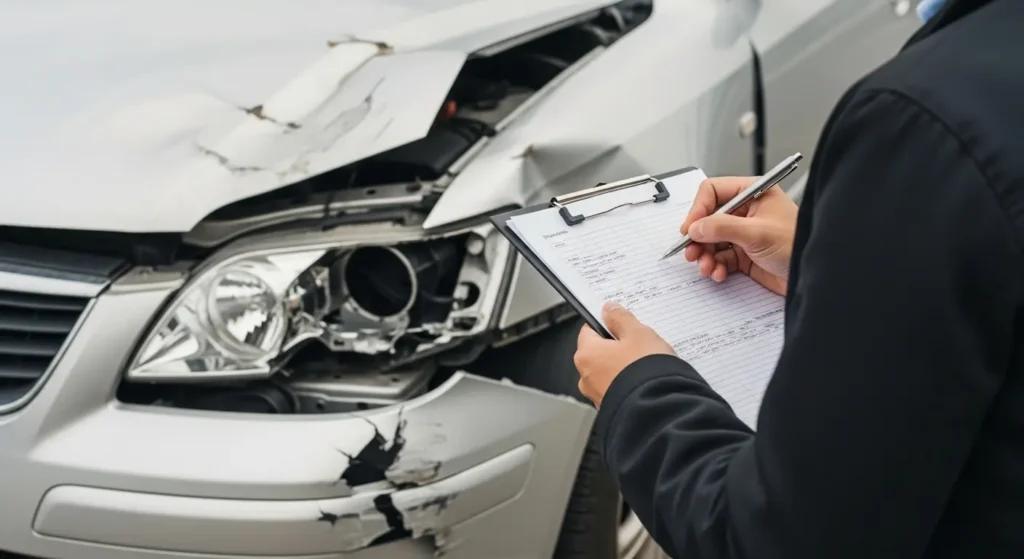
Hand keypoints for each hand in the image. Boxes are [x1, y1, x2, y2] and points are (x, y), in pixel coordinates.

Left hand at [574, 302, 674, 406]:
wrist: (659, 408)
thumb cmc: (645, 371)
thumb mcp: (638, 334)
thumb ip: (621, 319)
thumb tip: (609, 310)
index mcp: (586, 354)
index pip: (588, 331)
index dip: (605, 324)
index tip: (620, 323)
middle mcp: (586, 377)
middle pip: (598, 353)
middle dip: (616, 347)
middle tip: (638, 343)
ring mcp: (597, 395)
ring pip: (608, 372)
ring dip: (623, 366)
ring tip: (645, 364)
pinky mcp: (611, 409)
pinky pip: (618, 388)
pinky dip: (628, 383)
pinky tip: (645, 381)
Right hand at [679, 176, 798, 295]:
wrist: (814, 276)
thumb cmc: (798, 245)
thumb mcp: (757, 232)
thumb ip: (722, 227)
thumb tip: (696, 227)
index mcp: (753, 193)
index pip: (713, 192)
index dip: (698, 209)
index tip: (690, 229)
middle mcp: (747, 211)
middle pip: (708, 218)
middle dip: (699, 237)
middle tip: (691, 252)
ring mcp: (744, 233)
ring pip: (711, 240)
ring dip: (705, 255)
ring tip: (706, 267)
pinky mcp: (744, 254)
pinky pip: (720, 257)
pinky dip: (715, 266)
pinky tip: (719, 273)